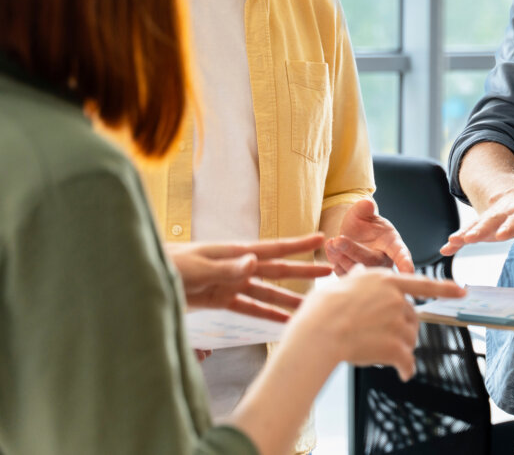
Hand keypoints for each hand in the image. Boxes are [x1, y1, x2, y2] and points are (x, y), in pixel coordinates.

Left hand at [168, 234, 332, 321]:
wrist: (137, 276)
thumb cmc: (164, 265)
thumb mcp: (194, 267)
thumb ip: (224, 268)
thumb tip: (254, 262)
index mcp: (232, 254)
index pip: (271, 250)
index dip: (296, 245)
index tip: (319, 238)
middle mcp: (235, 267)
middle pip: (275, 271)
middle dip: (301, 272)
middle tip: (329, 271)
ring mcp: (228, 284)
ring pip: (265, 292)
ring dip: (287, 299)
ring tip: (309, 306)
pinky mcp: (217, 300)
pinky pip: (247, 308)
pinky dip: (264, 314)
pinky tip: (279, 322)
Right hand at [293, 266, 465, 377]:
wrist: (319, 334)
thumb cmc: (321, 311)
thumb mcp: (338, 285)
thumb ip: (354, 279)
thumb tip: (357, 270)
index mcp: (386, 281)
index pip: (422, 283)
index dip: (444, 288)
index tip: (461, 291)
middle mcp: (397, 299)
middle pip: (412, 317)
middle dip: (403, 329)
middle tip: (382, 339)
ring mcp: (398, 322)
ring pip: (410, 339)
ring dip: (402, 348)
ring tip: (380, 354)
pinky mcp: (396, 345)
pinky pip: (407, 361)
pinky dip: (406, 369)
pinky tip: (403, 374)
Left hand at [325, 199, 414, 274]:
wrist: (350, 232)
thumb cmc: (363, 222)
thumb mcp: (363, 211)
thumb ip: (364, 208)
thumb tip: (367, 203)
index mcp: (392, 243)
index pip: (401, 254)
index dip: (405, 262)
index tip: (409, 272)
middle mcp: (382, 260)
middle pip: (371, 261)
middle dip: (353, 251)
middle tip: (338, 239)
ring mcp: (368, 270)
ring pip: (356, 270)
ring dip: (341, 256)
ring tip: (332, 242)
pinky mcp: (353, 275)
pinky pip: (343, 273)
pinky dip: (334, 260)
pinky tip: (331, 247)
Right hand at [441, 185, 513, 260]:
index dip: (511, 225)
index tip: (502, 234)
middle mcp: (507, 212)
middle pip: (495, 219)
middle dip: (483, 228)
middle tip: (472, 238)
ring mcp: (492, 217)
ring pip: (478, 224)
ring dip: (466, 232)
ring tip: (455, 241)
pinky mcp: (481, 224)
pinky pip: (467, 231)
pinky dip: (456, 240)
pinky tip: (447, 248)